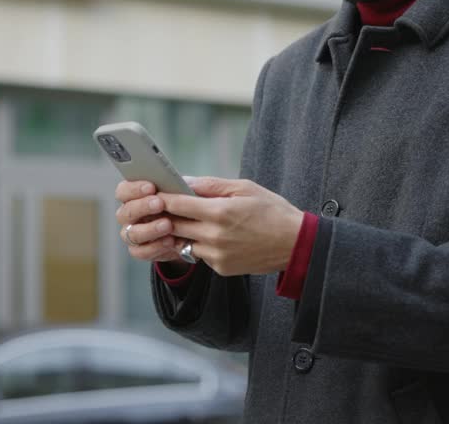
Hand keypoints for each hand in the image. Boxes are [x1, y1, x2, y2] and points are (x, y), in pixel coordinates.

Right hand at [114, 179, 186, 263]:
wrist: (188, 233)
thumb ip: (181, 187)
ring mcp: (131, 234)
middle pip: (126, 211)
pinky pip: (141, 251)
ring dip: (150, 228)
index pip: (123, 190)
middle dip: (143, 207)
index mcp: (132, 197)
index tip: (151, 187)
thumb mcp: (183, 194)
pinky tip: (170, 241)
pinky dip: (155, 247)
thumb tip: (186, 184)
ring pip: (132, 233)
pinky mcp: (139, 251)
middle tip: (159, 204)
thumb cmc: (181, 207)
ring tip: (168, 225)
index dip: (134, 188)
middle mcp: (128, 216)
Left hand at [159, 177, 303, 276]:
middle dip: (165, 216)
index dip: (162, 198)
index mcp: (220, 212)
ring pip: (184, 242)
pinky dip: (199, 244)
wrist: (295, 244)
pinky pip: (200, 255)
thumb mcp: (244, 188)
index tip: (153, 192)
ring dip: (181, 232)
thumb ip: (211, 185)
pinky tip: (210, 235)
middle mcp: (215, 236)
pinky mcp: (221, 268)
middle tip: (158, 206)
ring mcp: (217, 255)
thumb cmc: (272, 211)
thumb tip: (185, 180)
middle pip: (174, 225)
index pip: (178, 204)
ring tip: (186, 220)